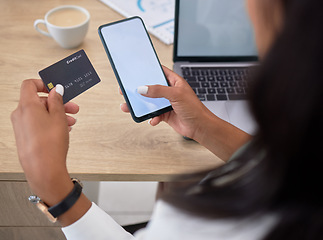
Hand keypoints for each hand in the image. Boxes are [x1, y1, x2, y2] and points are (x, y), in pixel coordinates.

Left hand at [11, 79, 78, 205]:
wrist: (43, 170)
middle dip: (57, 103)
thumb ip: (57, 101)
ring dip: (55, 114)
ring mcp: (21, 127)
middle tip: (72, 108)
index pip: (30, 85)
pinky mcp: (24, 137)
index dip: (44, 84)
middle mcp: (20, 115)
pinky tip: (63, 130)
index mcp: (27, 106)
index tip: (56, 88)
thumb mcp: (59, 117)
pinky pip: (37, 124)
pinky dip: (49, 123)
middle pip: (38, 101)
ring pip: (39, 114)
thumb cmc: (49, 145)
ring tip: (70, 122)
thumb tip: (56, 91)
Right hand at [120, 66, 214, 139]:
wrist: (200, 127)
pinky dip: (151, 118)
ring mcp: (167, 103)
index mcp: (174, 82)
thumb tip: (143, 88)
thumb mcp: (176, 95)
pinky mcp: (165, 114)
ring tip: (129, 107)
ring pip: (150, 102)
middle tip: (127, 90)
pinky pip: (154, 114)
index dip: (148, 70)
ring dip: (141, 106)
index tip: (136, 70)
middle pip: (151, 88)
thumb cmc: (194, 108)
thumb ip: (159, 91)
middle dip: (139, 90)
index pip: (159, 71)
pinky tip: (153, 120)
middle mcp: (170, 91)